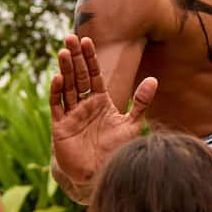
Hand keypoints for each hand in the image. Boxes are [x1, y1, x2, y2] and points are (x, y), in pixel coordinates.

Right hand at [49, 35, 157, 193]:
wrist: (99, 174)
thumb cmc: (115, 150)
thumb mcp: (132, 124)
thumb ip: (141, 102)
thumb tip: (153, 80)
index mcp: (100, 101)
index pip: (94, 75)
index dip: (90, 58)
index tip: (87, 41)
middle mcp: (84, 105)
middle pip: (79, 76)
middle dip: (74, 57)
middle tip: (70, 37)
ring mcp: (71, 114)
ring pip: (67, 87)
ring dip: (64, 69)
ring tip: (62, 51)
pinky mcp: (60, 127)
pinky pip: (57, 106)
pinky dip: (57, 93)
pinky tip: (57, 78)